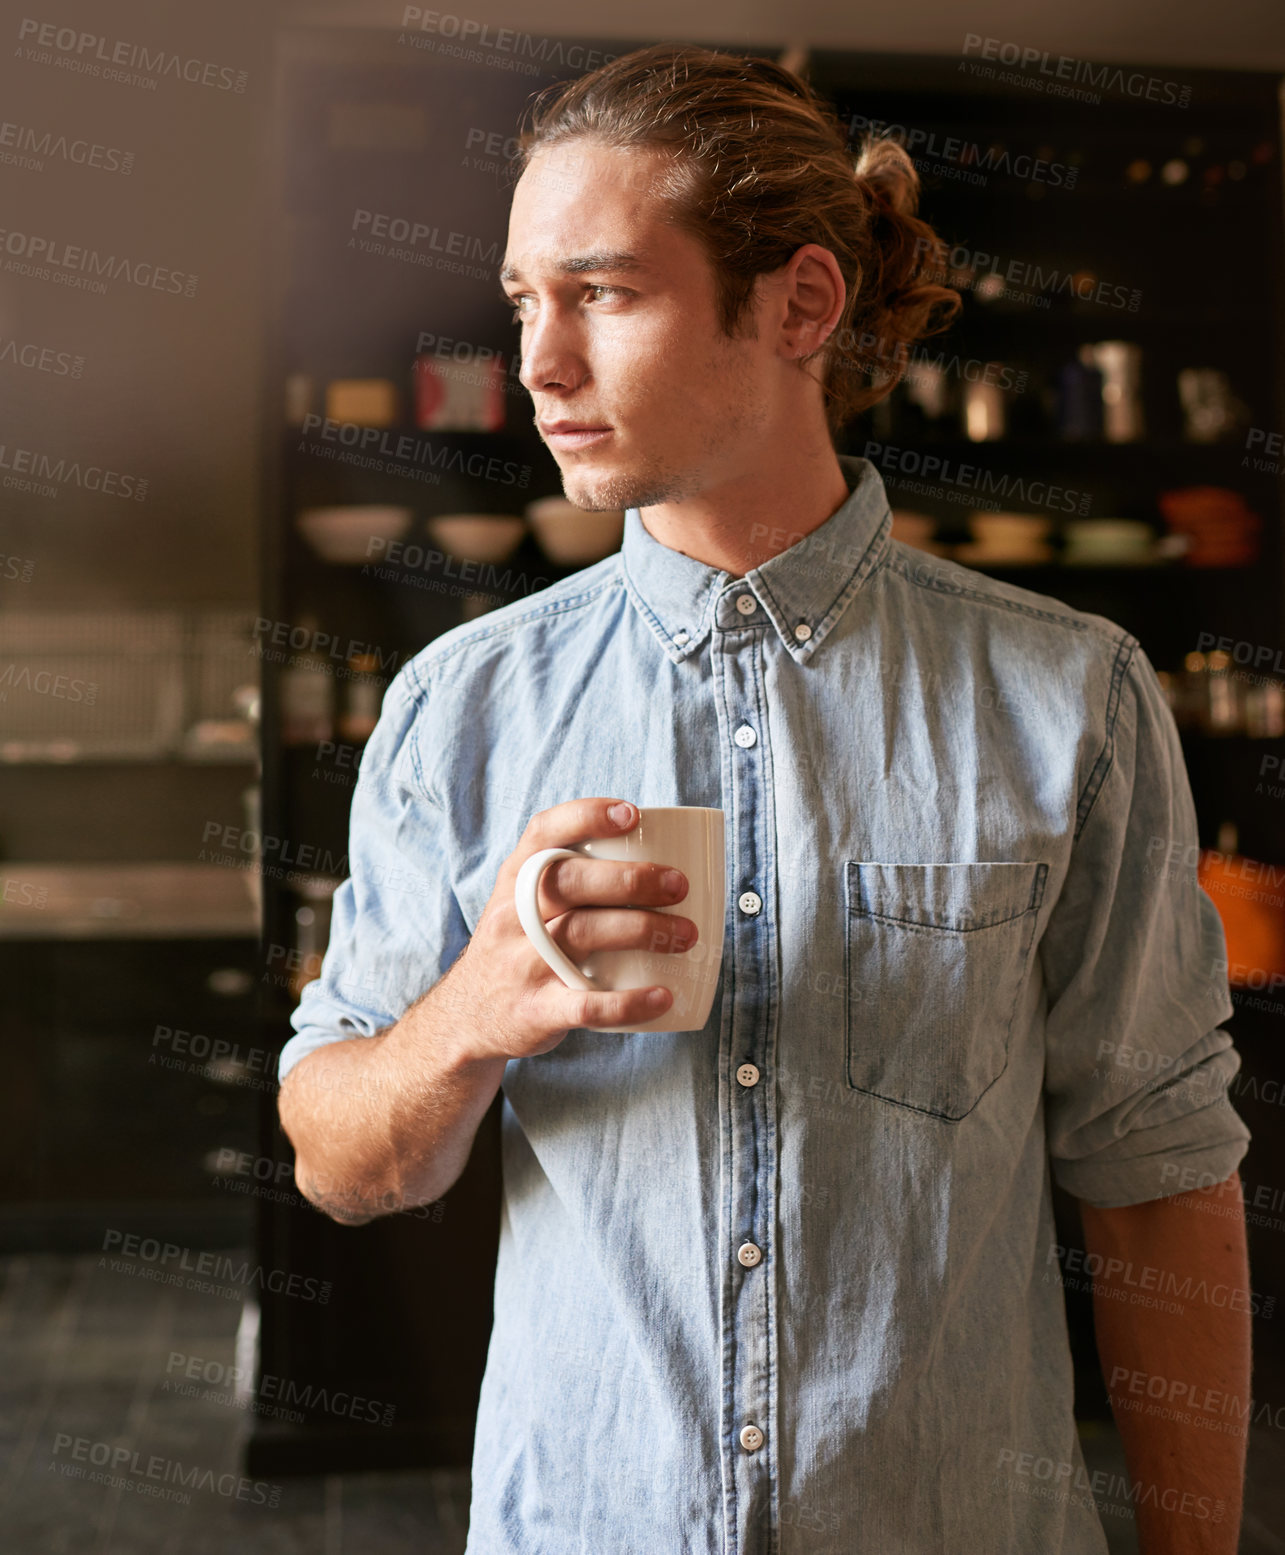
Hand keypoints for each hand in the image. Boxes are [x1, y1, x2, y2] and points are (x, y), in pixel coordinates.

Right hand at [432, 798, 694, 1062]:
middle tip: (679, 884)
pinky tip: (663, 996)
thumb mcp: (523, 903)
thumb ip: (570, 876)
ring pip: (581, 934)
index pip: (542, 834)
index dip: (586, 817)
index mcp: (515, 881)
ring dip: (641, 930)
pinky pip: (584, 1005)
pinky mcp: (535, 1011)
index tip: (633, 815)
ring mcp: (522, 964)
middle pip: (570, 883)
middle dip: (631, 879)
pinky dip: (627, 1002)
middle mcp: (513, 917)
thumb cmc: (520, 947)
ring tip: (686, 934)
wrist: (468, 1018)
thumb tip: (661, 851)